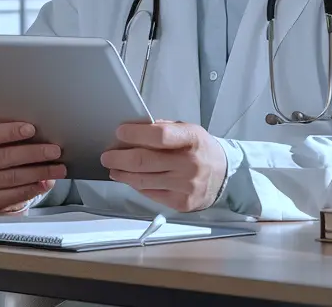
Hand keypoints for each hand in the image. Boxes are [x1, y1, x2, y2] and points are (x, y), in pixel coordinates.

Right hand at [0, 122, 65, 211]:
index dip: (10, 132)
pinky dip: (33, 188)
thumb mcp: (1, 134)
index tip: (31, 129)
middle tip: (54, 150)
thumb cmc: (0, 146)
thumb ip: (15, 131)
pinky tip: (46, 182)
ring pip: (12, 178)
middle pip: (4, 157)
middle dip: (33, 153)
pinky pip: (13, 195)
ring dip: (39, 172)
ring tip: (58, 168)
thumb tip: (42, 131)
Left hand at [100, 121, 226, 211]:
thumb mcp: (188, 130)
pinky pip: (150, 193)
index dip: (136, 134)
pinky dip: (136, 185)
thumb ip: (163, 129)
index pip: (159, 136)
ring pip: (143, 180)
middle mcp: (189, 163)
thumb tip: (134, 130)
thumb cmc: (200, 148)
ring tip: (113, 168)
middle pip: (145, 161)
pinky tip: (130, 179)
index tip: (120, 132)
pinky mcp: (181, 203)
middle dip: (120, 158)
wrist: (224, 175)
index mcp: (192, 139)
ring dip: (123, 173)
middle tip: (107, 155)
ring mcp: (185, 186)